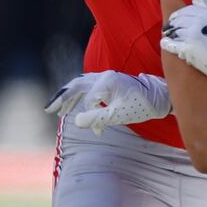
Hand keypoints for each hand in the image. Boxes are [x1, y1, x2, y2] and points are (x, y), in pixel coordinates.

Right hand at [44, 70, 171, 133]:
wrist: (158, 97)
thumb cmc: (141, 105)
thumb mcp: (120, 114)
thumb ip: (97, 117)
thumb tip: (75, 122)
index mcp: (106, 80)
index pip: (88, 99)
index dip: (91, 115)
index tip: (100, 130)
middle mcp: (103, 76)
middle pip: (75, 86)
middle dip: (61, 99)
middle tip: (48, 110)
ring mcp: (104, 78)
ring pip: (79, 86)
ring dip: (68, 98)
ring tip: (59, 111)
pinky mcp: (106, 82)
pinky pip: (86, 88)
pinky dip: (78, 97)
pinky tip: (73, 105)